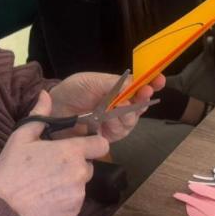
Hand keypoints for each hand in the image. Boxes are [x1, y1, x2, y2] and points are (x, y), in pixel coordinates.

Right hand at [0, 90, 109, 215]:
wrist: (4, 208)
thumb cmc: (12, 169)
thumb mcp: (21, 137)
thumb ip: (39, 115)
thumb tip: (45, 94)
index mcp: (71, 151)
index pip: (101, 144)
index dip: (92, 144)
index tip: (79, 146)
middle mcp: (80, 172)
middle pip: (88, 165)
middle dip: (75, 164)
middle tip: (52, 167)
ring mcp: (78, 194)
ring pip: (81, 184)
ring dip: (70, 182)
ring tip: (46, 184)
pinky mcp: (74, 213)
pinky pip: (75, 201)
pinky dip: (65, 200)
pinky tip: (46, 198)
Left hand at [48, 72, 164, 143]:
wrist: (55, 109)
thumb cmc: (73, 90)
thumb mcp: (92, 81)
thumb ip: (113, 83)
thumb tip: (134, 83)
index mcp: (118, 88)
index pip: (140, 86)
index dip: (151, 83)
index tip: (159, 80)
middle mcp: (120, 105)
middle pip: (141, 104)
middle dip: (144, 98)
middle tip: (143, 93)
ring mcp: (115, 121)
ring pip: (132, 119)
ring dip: (126, 113)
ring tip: (114, 107)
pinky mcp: (109, 135)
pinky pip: (121, 132)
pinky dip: (116, 125)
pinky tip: (108, 120)